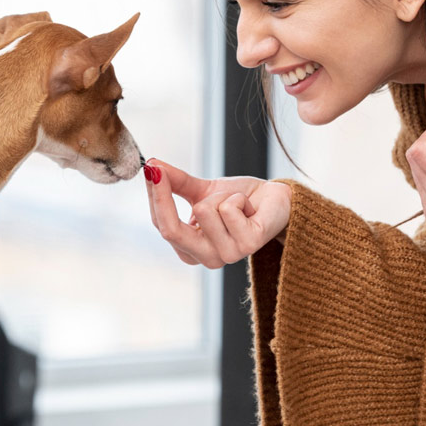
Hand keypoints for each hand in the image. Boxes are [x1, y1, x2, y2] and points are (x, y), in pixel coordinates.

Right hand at [144, 158, 290, 267]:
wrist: (276, 200)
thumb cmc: (239, 199)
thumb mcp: (202, 190)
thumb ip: (176, 183)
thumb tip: (151, 166)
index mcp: (191, 251)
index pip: (162, 225)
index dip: (153, 196)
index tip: (149, 168)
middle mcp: (207, 258)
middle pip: (172, 229)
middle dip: (164, 194)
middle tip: (158, 168)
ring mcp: (229, 254)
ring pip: (204, 211)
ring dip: (220, 196)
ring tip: (234, 202)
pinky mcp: (249, 244)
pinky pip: (228, 209)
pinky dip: (237, 197)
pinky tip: (248, 207)